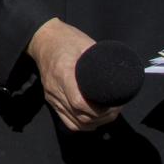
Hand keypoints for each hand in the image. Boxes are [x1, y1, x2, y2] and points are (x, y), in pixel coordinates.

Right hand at [27, 17, 118, 131]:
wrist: (43, 39)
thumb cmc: (66, 39)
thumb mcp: (86, 44)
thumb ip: (101, 60)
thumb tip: (121, 73)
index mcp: (63, 74)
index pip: (79, 103)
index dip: (100, 110)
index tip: (115, 103)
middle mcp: (55, 89)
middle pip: (81, 116)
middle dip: (103, 117)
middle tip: (117, 107)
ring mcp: (52, 97)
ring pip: (76, 123)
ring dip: (95, 123)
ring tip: (108, 113)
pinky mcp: (51, 100)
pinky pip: (68, 122)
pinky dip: (83, 124)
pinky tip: (94, 118)